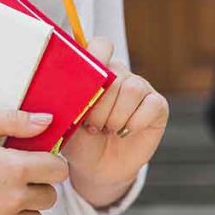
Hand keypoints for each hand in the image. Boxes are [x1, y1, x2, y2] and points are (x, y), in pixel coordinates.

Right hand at [0, 110, 68, 214]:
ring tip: (0, 193)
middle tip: (14, 175)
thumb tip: (47, 121)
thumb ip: (15, 120)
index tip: (37, 160)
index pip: (58, 171)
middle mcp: (11, 200)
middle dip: (38, 185)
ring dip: (25, 208)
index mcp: (14, 168)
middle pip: (50, 197)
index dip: (50, 163)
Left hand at [63, 37, 168, 207]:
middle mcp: (120, 75)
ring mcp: (140, 88)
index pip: (101, 46)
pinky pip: (151, 105)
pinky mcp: (157, 105)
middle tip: (91, 126)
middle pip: (114, 73)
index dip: (95, 57)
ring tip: (107, 130)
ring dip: (116, 115)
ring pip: (132, 88)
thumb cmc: (79, 142)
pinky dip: (135, 122)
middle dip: (100, 106)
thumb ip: (63, 102)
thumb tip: (57, 87)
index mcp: (96, 71)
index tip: (84, 81)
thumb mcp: (65, 122)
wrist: (98, 168)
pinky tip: (124, 132)